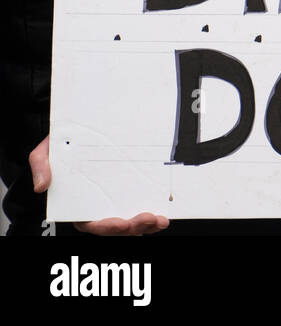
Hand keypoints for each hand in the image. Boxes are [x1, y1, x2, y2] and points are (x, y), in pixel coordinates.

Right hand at [29, 135, 169, 234]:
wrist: (76, 128)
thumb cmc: (62, 143)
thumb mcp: (45, 150)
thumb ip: (42, 165)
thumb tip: (42, 185)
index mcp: (76, 201)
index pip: (89, 222)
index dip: (105, 227)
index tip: (120, 223)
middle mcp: (95, 203)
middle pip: (113, 225)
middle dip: (131, 227)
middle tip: (147, 219)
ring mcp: (112, 197)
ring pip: (128, 220)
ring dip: (144, 225)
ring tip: (159, 220)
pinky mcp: (127, 188)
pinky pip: (138, 205)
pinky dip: (150, 214)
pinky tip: (162, 213)